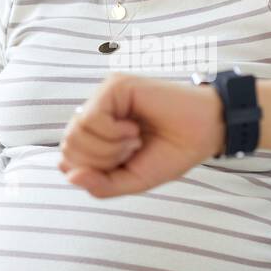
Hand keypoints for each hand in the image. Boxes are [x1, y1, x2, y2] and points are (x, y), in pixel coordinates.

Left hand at [58, 71, 225, 197]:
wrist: (204, 134)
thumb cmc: (170, 153)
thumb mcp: (132, 181)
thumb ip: (100, 185)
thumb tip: (69, 175)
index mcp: (96, 136)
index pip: (67, 159)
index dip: (91, 172)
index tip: (123, 165)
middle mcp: (95, 114)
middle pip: (68, 147)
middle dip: (100, 161)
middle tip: (131, 151)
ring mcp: (103, 97)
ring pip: (76, 133)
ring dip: (108, 147)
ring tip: (134, 139)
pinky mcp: (114, 86)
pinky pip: (91, 118)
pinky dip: (112, 133)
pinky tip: (134, 128)